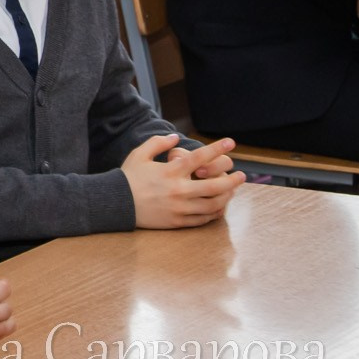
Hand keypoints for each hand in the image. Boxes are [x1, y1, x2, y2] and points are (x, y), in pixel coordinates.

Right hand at [122, 133, 245, 227]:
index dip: (217, 149)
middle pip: (215, 185)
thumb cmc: (128, 177)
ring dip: (226, 197)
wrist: (116, 202)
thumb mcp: (139, 154)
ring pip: (213, 204)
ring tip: (231, 191)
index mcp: (170, 171)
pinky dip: (214, 213)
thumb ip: (158, 143)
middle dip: (232, 180)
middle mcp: (179, 189)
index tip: (230, 143)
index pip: (200, 157)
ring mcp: (180, 207)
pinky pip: (203, 219)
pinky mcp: (178, 221)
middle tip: (242, 175)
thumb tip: (176, 137)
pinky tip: (219, 207)